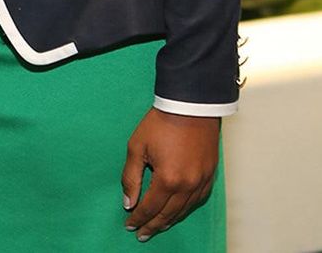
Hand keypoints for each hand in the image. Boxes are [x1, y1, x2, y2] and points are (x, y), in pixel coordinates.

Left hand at [121, 108, 219, 240]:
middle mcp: (187, 186)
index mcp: (168, 179)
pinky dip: (185, 209)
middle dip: (153, 225)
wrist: (189, 105)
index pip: (150, 207)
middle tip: (141, 233)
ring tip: (157, 226)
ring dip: (169, 221)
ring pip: (184, 210)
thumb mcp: (137, 147)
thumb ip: (131, 177)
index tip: (129, 225)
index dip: (138, 218)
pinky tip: (178, 211)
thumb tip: (128, 202)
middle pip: (168, 214)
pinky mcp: (210, 176)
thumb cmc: (161, 123)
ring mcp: (201, 182)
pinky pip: (198, 201)